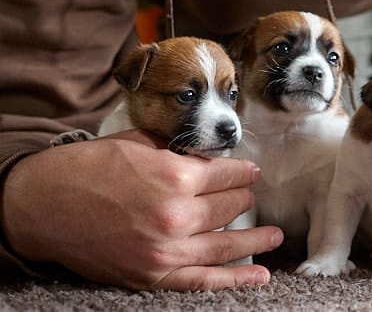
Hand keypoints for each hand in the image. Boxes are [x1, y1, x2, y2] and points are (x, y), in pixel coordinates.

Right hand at [1, 130, 283, 289]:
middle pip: (229, 208)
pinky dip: (235, 280)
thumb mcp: (141, 144)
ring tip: (274, 236)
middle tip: (251, 196)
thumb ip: (182, 153)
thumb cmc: (90, 167)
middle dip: (244, 199)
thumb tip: (215, 159)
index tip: (251, 172)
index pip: (228, 175)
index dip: (243, 172)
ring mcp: (166, 250)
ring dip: (254, 240)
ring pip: (225, 245)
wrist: (44, 203)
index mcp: (175, 177)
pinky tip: (260, 276)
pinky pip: (203, 281)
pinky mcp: (153, 275)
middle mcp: (176, 215)